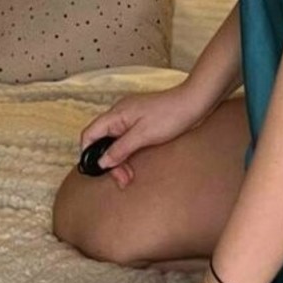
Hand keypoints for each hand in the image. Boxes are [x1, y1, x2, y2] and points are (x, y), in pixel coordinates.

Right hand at [78, 85, 208, 189]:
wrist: (195, 103)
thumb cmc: (171, 115)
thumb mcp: (143, 135)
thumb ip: (120, 149)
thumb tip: (102, 162)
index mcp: (116, 114)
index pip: (90, 134)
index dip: (88, 153)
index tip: (97, 170)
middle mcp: (120, 115)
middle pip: (103, 141)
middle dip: (109, 162)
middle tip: (122, 179)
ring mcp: (131, 118)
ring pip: (116, 143)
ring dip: (120, 160)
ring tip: (129, 177)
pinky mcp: (143, 122)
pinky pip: (127, 140)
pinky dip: (129, 153)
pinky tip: (134, 164)